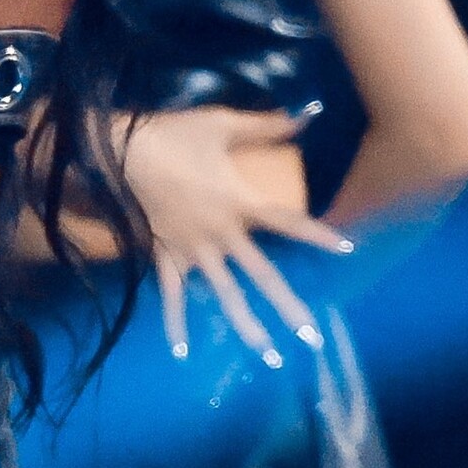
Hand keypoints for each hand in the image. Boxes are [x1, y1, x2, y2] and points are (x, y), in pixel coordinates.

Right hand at [122, 105, 352, 363]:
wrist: (118, 153)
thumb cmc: (171, 135)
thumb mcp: (221, 123)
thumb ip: (266, 124)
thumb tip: (307, 112)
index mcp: (239, 204)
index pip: (288, 222)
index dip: (319, 235)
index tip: (348, 249)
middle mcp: (221, 235)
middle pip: (263, 275)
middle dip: (289, 307)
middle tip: (312, 337)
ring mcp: (193, 250)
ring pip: (225, 294)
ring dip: (246, 325)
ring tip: (267, 354)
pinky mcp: (165, 256)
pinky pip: (172, 294)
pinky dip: (175, 322)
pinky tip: (182, 353)